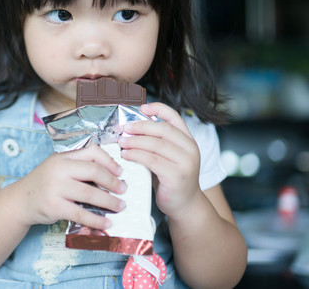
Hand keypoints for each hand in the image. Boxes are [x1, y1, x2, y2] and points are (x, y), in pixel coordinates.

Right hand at [15, 142, 127, 229]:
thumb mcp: (59, 168)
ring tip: (120, 206)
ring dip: (109, 201)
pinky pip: (81, 213)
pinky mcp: (54, 206)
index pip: (91, 151)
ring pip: (90, 193)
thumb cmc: (45, 183)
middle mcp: (59, 169)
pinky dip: (96, 219)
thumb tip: (112, 176)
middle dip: (113, 181)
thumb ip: (79, 167)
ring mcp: (55, 188)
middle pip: (93, 171)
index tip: (121, 172)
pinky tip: (106, 223)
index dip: (109, 161)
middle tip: (124, 190)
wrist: (21, 200)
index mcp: (62, 157)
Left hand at [119, 102, 203, 219]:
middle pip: (162, 129)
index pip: (174, 117)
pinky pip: (152, 160)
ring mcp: (186, 162)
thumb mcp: (167, 156)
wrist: (184, 205)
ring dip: (135, 141)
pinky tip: (126, 155)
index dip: (158, 108)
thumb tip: (130, 127)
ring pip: (156, 144)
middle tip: (123, 129)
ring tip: (121, 142)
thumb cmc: (170, 178)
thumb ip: (157, 142)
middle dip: (139, 126)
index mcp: (188, 140)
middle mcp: (190, 148)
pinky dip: (136, 155)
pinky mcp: (177, 176)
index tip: (141, 107)